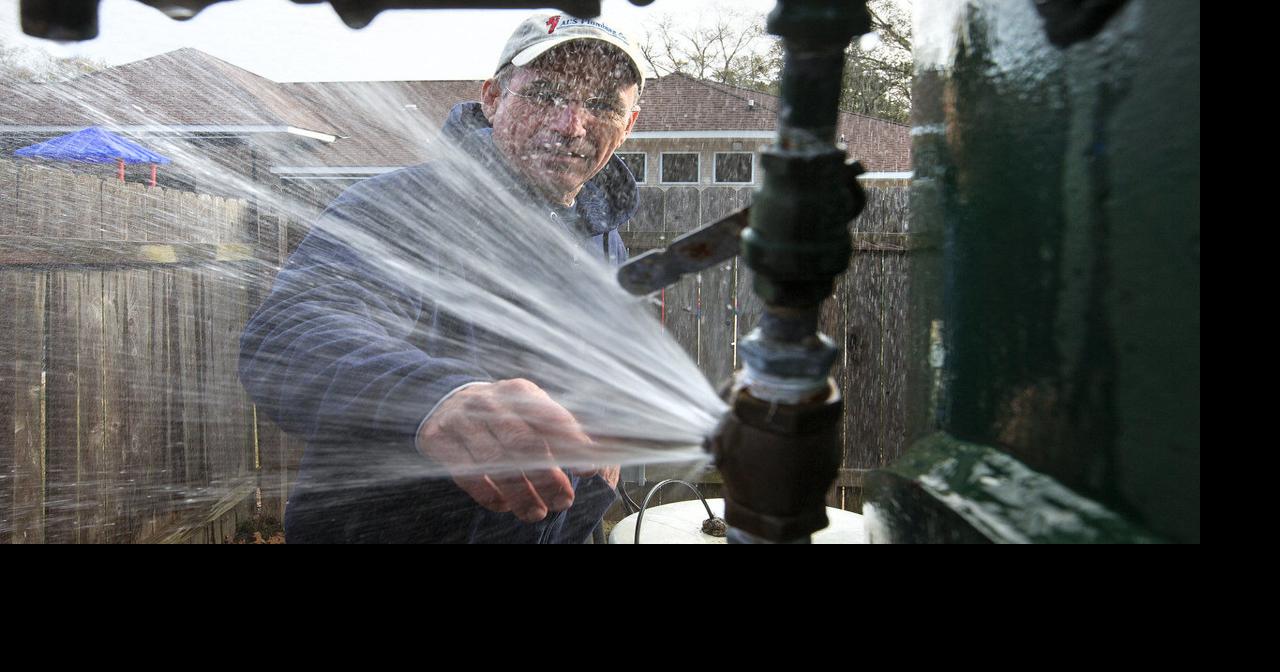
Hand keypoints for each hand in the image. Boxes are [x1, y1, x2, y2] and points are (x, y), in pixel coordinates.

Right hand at [417, 378, 595, 522]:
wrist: (446, 399)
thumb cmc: (502, 411)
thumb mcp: (532, 407)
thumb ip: (565, 427)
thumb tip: (609, 447)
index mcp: (520, 392)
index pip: (551, 417)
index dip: (573, 443)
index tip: (589, 468)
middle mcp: (491, 403)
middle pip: (523, 443)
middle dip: (547, 477)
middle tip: (563, 501)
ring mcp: (463, 421)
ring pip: (496, 463)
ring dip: (520, 494)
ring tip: (536, 512)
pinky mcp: (441, 441)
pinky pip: (468, 475)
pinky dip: (490, 495)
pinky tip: (505, 506)